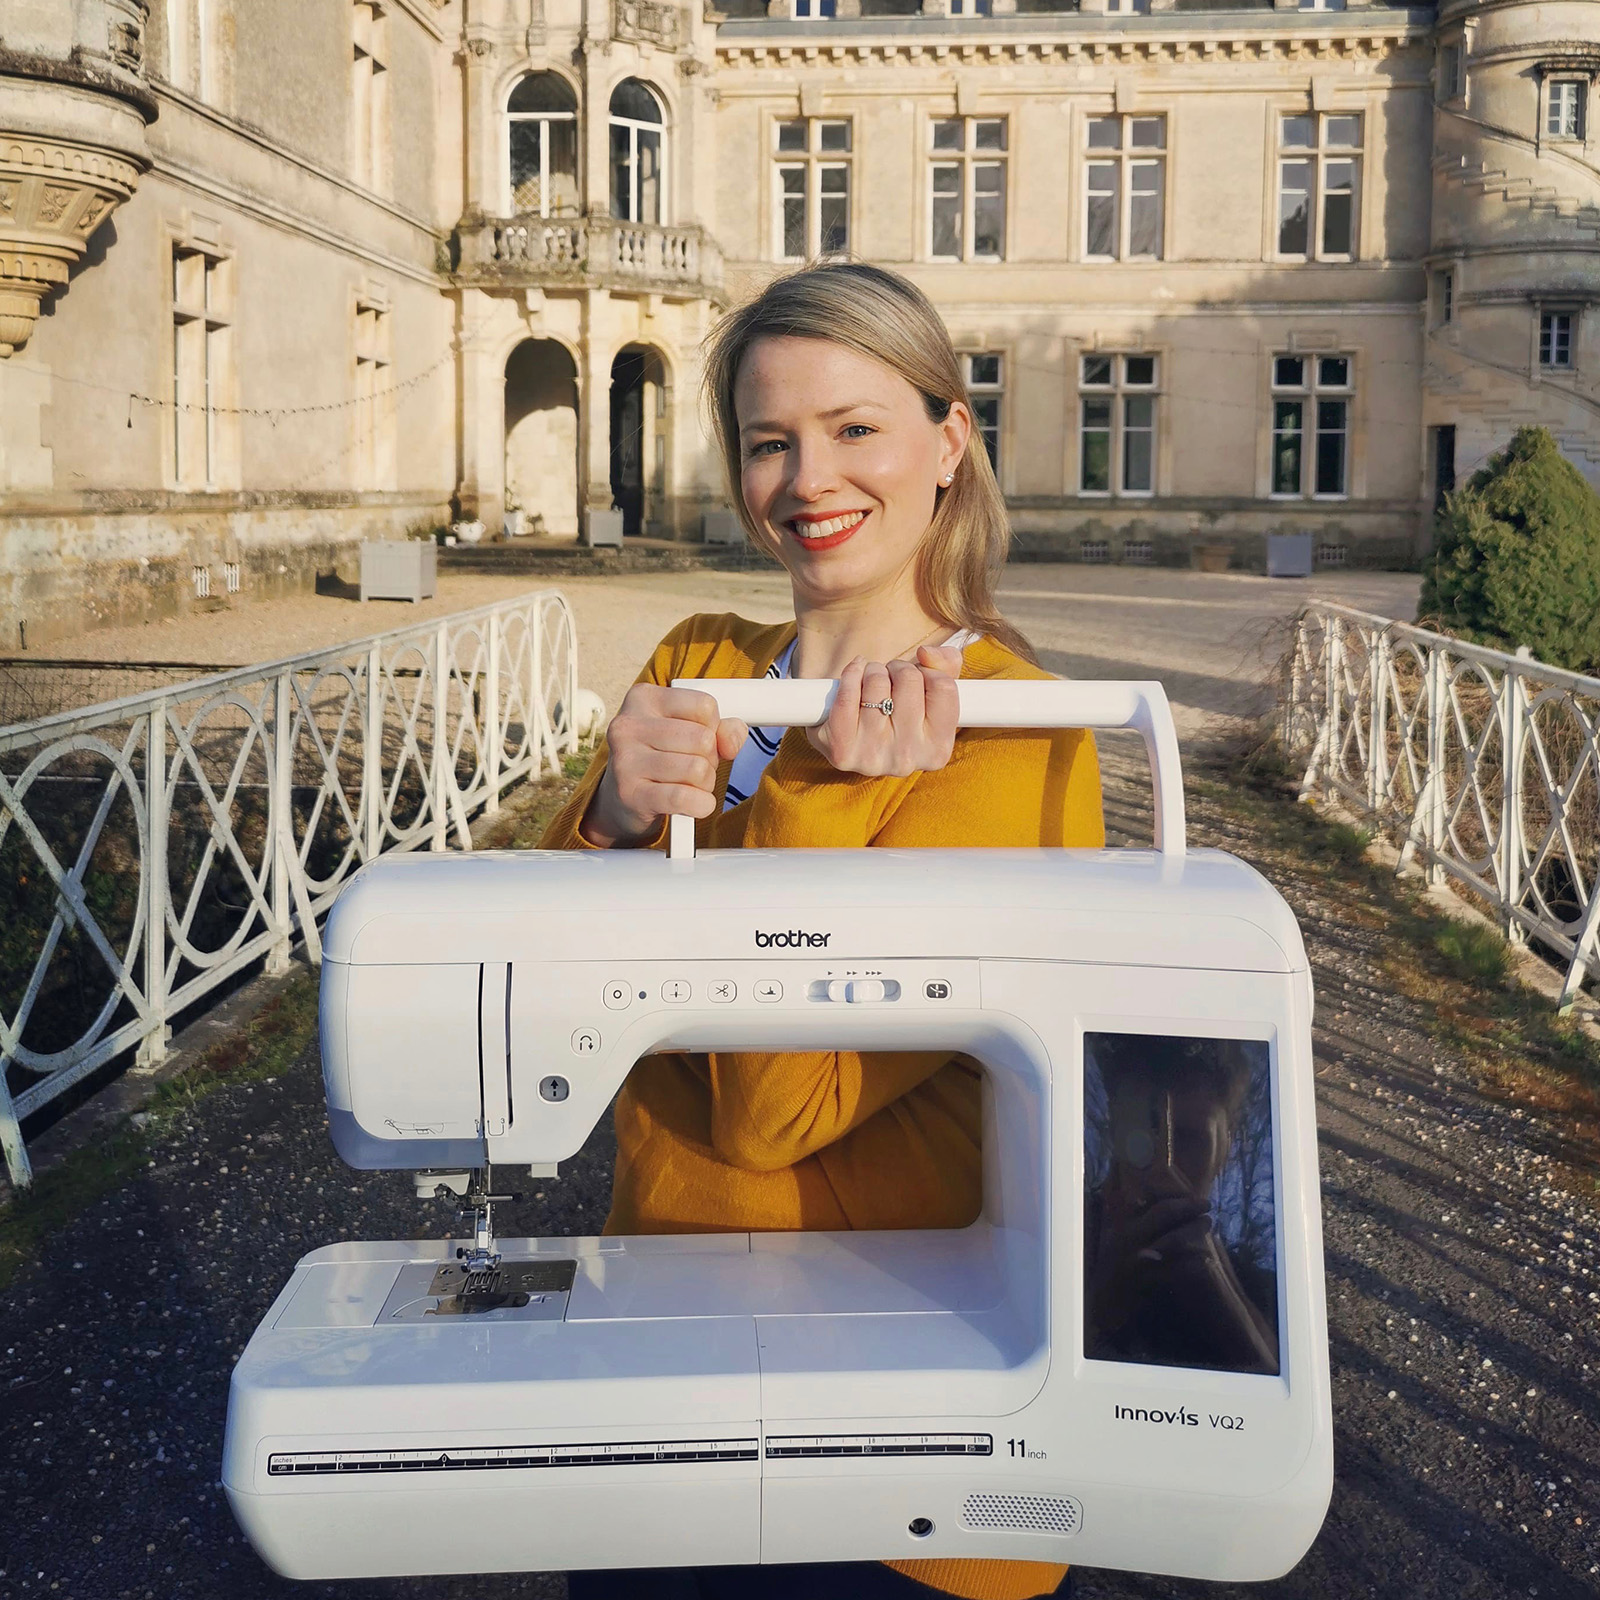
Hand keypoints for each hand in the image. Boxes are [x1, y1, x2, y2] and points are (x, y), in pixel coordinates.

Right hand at [580, 684, 747, 847]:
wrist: (622, 799)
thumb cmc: (662, 757)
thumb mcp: (691, 730)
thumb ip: (723, 729)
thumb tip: (731, 743)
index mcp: (644, 698)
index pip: (704, 705)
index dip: (714, 727)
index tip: (699, 739)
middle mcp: (628, 725)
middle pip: (703, 739)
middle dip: (710, 759)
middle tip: (693, 766)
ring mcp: (625, 760)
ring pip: (697, 770)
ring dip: (705, 784)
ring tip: (688, 784)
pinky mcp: (630, 793)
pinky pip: (684, 798)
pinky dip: (701, 805)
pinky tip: (694, 803)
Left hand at [807, 644, 962, 776]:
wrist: (854, 742)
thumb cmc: (900, 713)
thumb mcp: (933, 693)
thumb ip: (946, 664)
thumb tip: (925, 653)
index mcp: (937, 750)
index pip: (943, 687)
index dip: (928, 672)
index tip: (917, 676)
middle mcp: (908, 758)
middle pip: (909, 679)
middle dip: (896, 668)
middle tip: (890, 677)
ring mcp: (873, 757)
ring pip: (877, 682)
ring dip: (872, 670)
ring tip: (871, 681)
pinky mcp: (842, 752)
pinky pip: (846, 696)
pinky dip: (849, 676)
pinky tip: (853, 676)